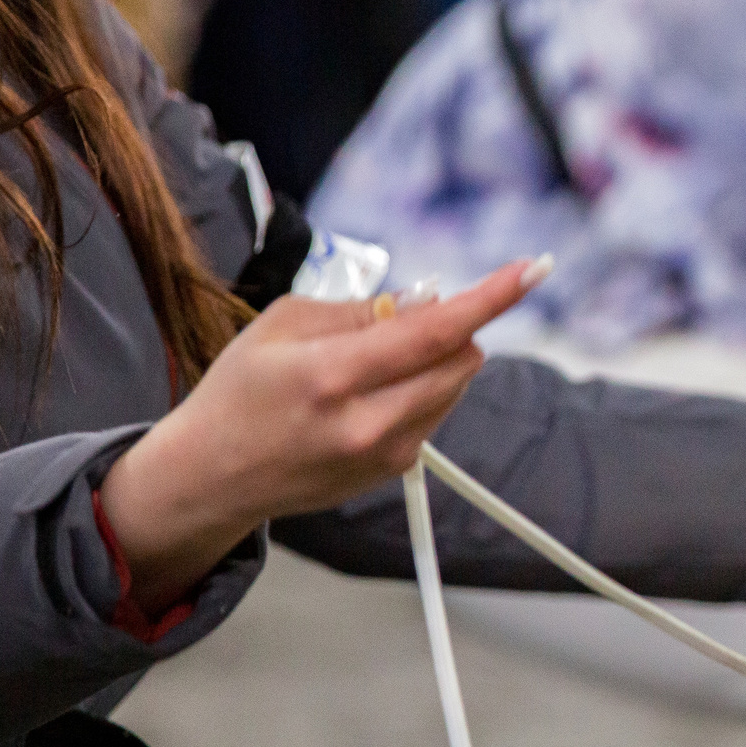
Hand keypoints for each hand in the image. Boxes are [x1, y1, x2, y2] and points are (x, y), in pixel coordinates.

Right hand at [98, 259, 549, 616]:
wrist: (214, 475)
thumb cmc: (240, 392)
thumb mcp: (283, 325)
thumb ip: (363, 310)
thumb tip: (429, 301)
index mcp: (332, 377)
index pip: (435, 332)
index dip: (489, 298)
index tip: (531, 271)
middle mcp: (367, 423)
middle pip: (460, 359)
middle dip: (449, 328)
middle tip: (401, 320)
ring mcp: (385, 454)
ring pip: (455, 385)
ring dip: (435, 360)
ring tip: (369, 366)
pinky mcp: (393, 471)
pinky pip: (435, 413)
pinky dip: (420, 391)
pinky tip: (368, 396)